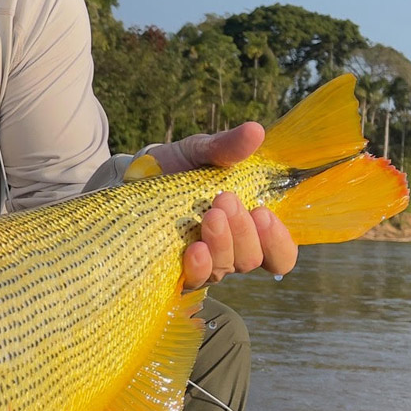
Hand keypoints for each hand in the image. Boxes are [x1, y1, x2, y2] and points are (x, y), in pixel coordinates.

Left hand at [146, 123, 298, 289]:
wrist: (131, 178)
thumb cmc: (176, 167)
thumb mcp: (201, 152)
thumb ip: (228, 147)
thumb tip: (255, 130)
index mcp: (247, 227)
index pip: (278, 255)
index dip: (278, 242)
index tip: (263, 213)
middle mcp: (228, 251)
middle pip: (250, 259)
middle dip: (243, 231)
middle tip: (226, 199)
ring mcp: (201, 264)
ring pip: (224, 269)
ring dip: (222, 243)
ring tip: (210, 215)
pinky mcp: (173, 270)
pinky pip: (192, 280)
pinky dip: (198, 266)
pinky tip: (194, 250)